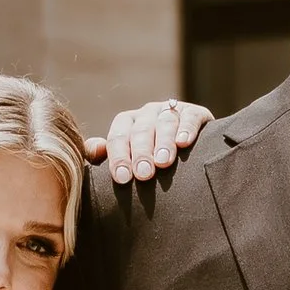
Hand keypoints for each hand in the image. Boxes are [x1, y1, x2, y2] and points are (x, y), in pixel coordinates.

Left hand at [88, 97, 212, 184]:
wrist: (189, 159)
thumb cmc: (149, 164)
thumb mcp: (126, 160)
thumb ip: (104, 156)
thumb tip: (94, 148)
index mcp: (126, 124)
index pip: (118, 137)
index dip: (119, 157)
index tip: (123, 178)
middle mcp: (147, 114)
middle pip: (141, 131)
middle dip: (141, 153)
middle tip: (143, 174)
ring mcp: (170, 111)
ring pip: (165, 123)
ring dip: (163, 142)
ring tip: (163, 162)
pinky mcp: (195, 113)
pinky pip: (189, 117)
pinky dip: (187, 128)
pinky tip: (184, 142)